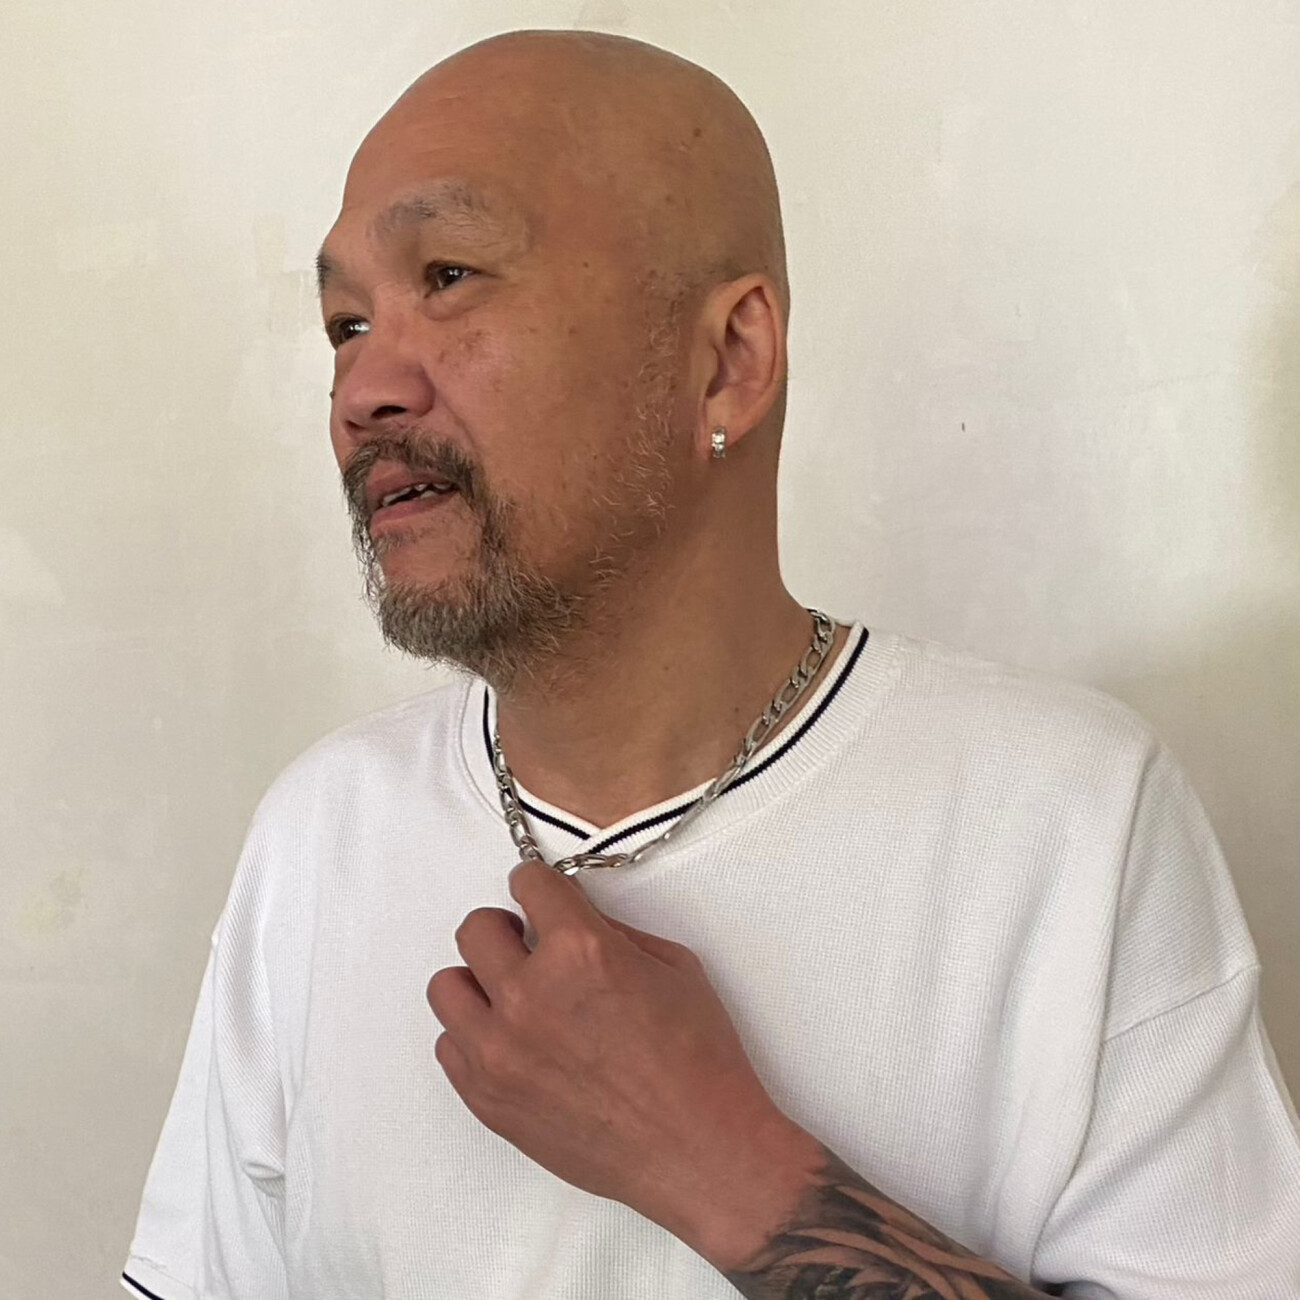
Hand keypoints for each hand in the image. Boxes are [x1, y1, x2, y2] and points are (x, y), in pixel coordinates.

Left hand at [426, 859, 812, 1248]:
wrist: (699, 1149)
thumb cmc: (699, 1060)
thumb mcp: (673, 966)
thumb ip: (612, 932)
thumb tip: (573, 917)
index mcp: (579, 950)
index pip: (527, 883)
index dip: (539, 886)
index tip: (542, 897)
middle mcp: (528, 995)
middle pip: (475, 929)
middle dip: (506, 928)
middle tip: (530, 947)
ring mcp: (500, 1050)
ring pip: (447, 987)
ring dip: (481, 982)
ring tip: (514, 998)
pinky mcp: (488, 1098)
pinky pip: (449, 1046)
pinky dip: (476, 1036)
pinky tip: (514, 1043)